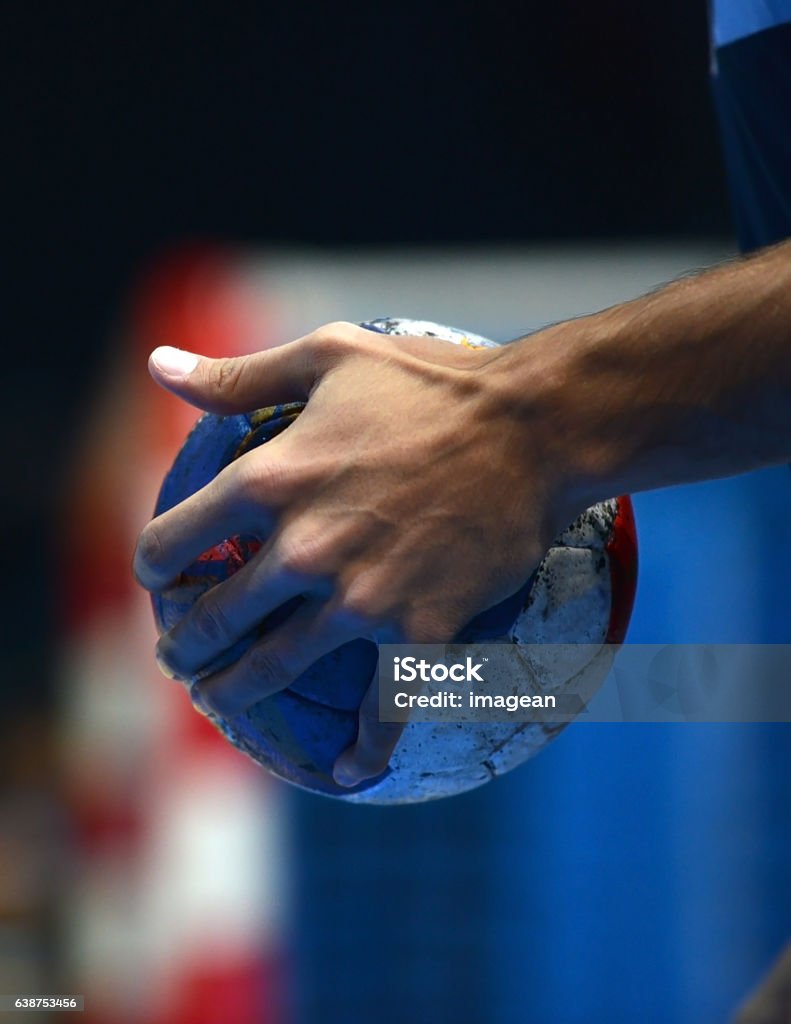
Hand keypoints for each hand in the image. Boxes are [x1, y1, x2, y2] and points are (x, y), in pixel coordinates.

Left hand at [133, 322, 572, 785]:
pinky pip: (385, 709)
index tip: (159, 578)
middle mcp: (304, 550)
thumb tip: (157, 366)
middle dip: (184, 643)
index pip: (173, 540)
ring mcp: (361, 599)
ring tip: (218, 700)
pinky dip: (365, 749)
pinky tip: (347, 771)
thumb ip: (237, 375)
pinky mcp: (420, 632)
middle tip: (178, 656)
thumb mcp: (327, 355)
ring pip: (274, 668)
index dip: (153, 565)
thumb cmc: (431, 384)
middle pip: (214, 616)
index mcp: (270, 479)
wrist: (534, 429)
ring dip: (234, 692)